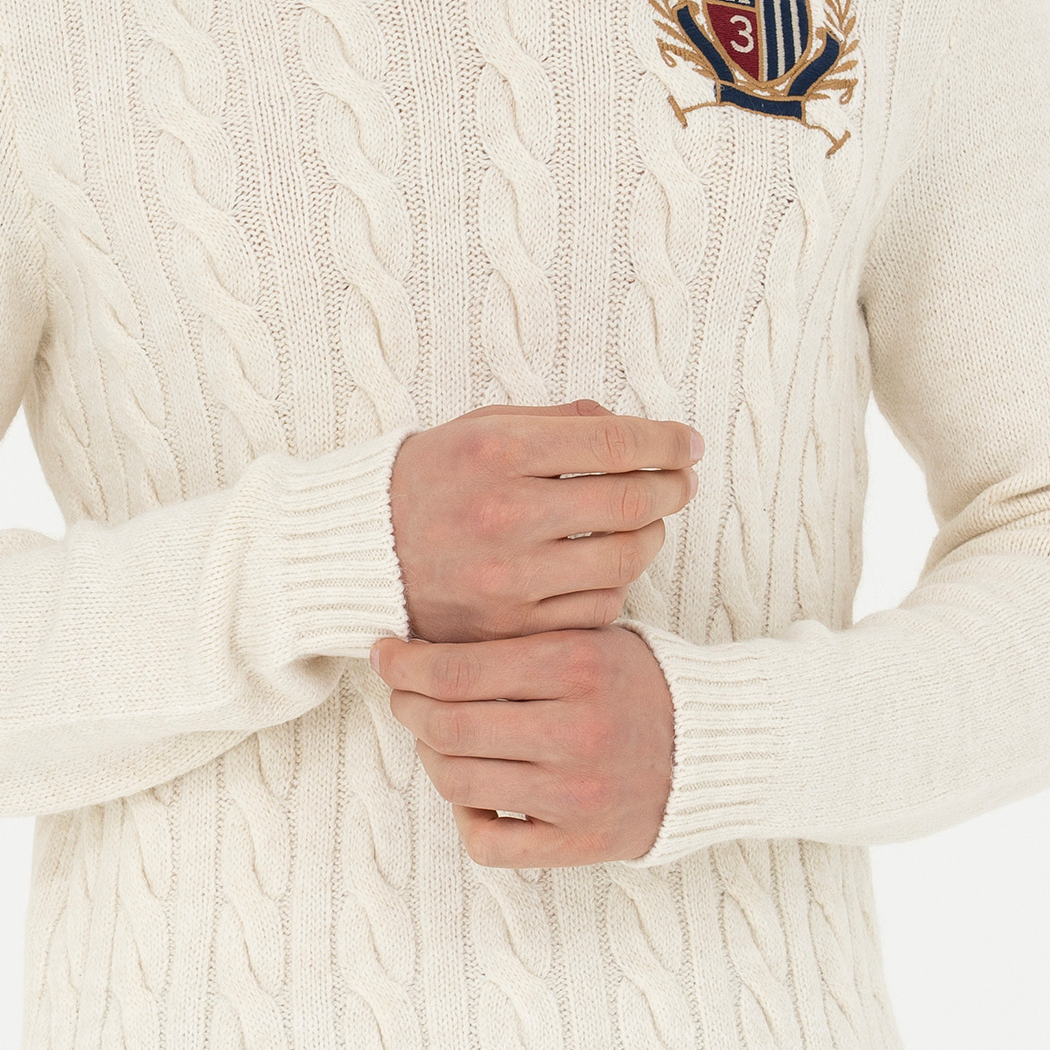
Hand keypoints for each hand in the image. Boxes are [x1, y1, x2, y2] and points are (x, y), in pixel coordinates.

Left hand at [369, 627, 674, 868]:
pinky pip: (489, 843)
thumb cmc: (635, 684)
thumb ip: (517, 638)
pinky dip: (468, 818)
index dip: (404, 664)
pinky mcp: (582, 843)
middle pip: (447, 726)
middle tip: (401, 695)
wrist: (714, 746)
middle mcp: (576, 730)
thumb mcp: (588, 637)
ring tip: (439, 739)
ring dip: (432, 757)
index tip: (385, 655)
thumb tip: (418, 649)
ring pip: (457, 782)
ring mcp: (578, 793)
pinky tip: (477, 793)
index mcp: (576, 665)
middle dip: (407, 707)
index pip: (456, 669)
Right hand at [388, 399, 702, 643]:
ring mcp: (508, 578)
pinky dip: (615, 583)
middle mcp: (505, 514)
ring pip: (624, 559)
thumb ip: (557, 422)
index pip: (614, 443)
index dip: (666, 442)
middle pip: (631, 502)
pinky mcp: (510, 627)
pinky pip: (598, 607)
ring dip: (651, 536)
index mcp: (499, 451)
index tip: (688, 443)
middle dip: (672, 488)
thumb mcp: (481, 428)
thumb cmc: (429, 480)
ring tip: (648, 522)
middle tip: (682, 481)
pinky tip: (606, 565)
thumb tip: (630, 426)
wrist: (361, 553)